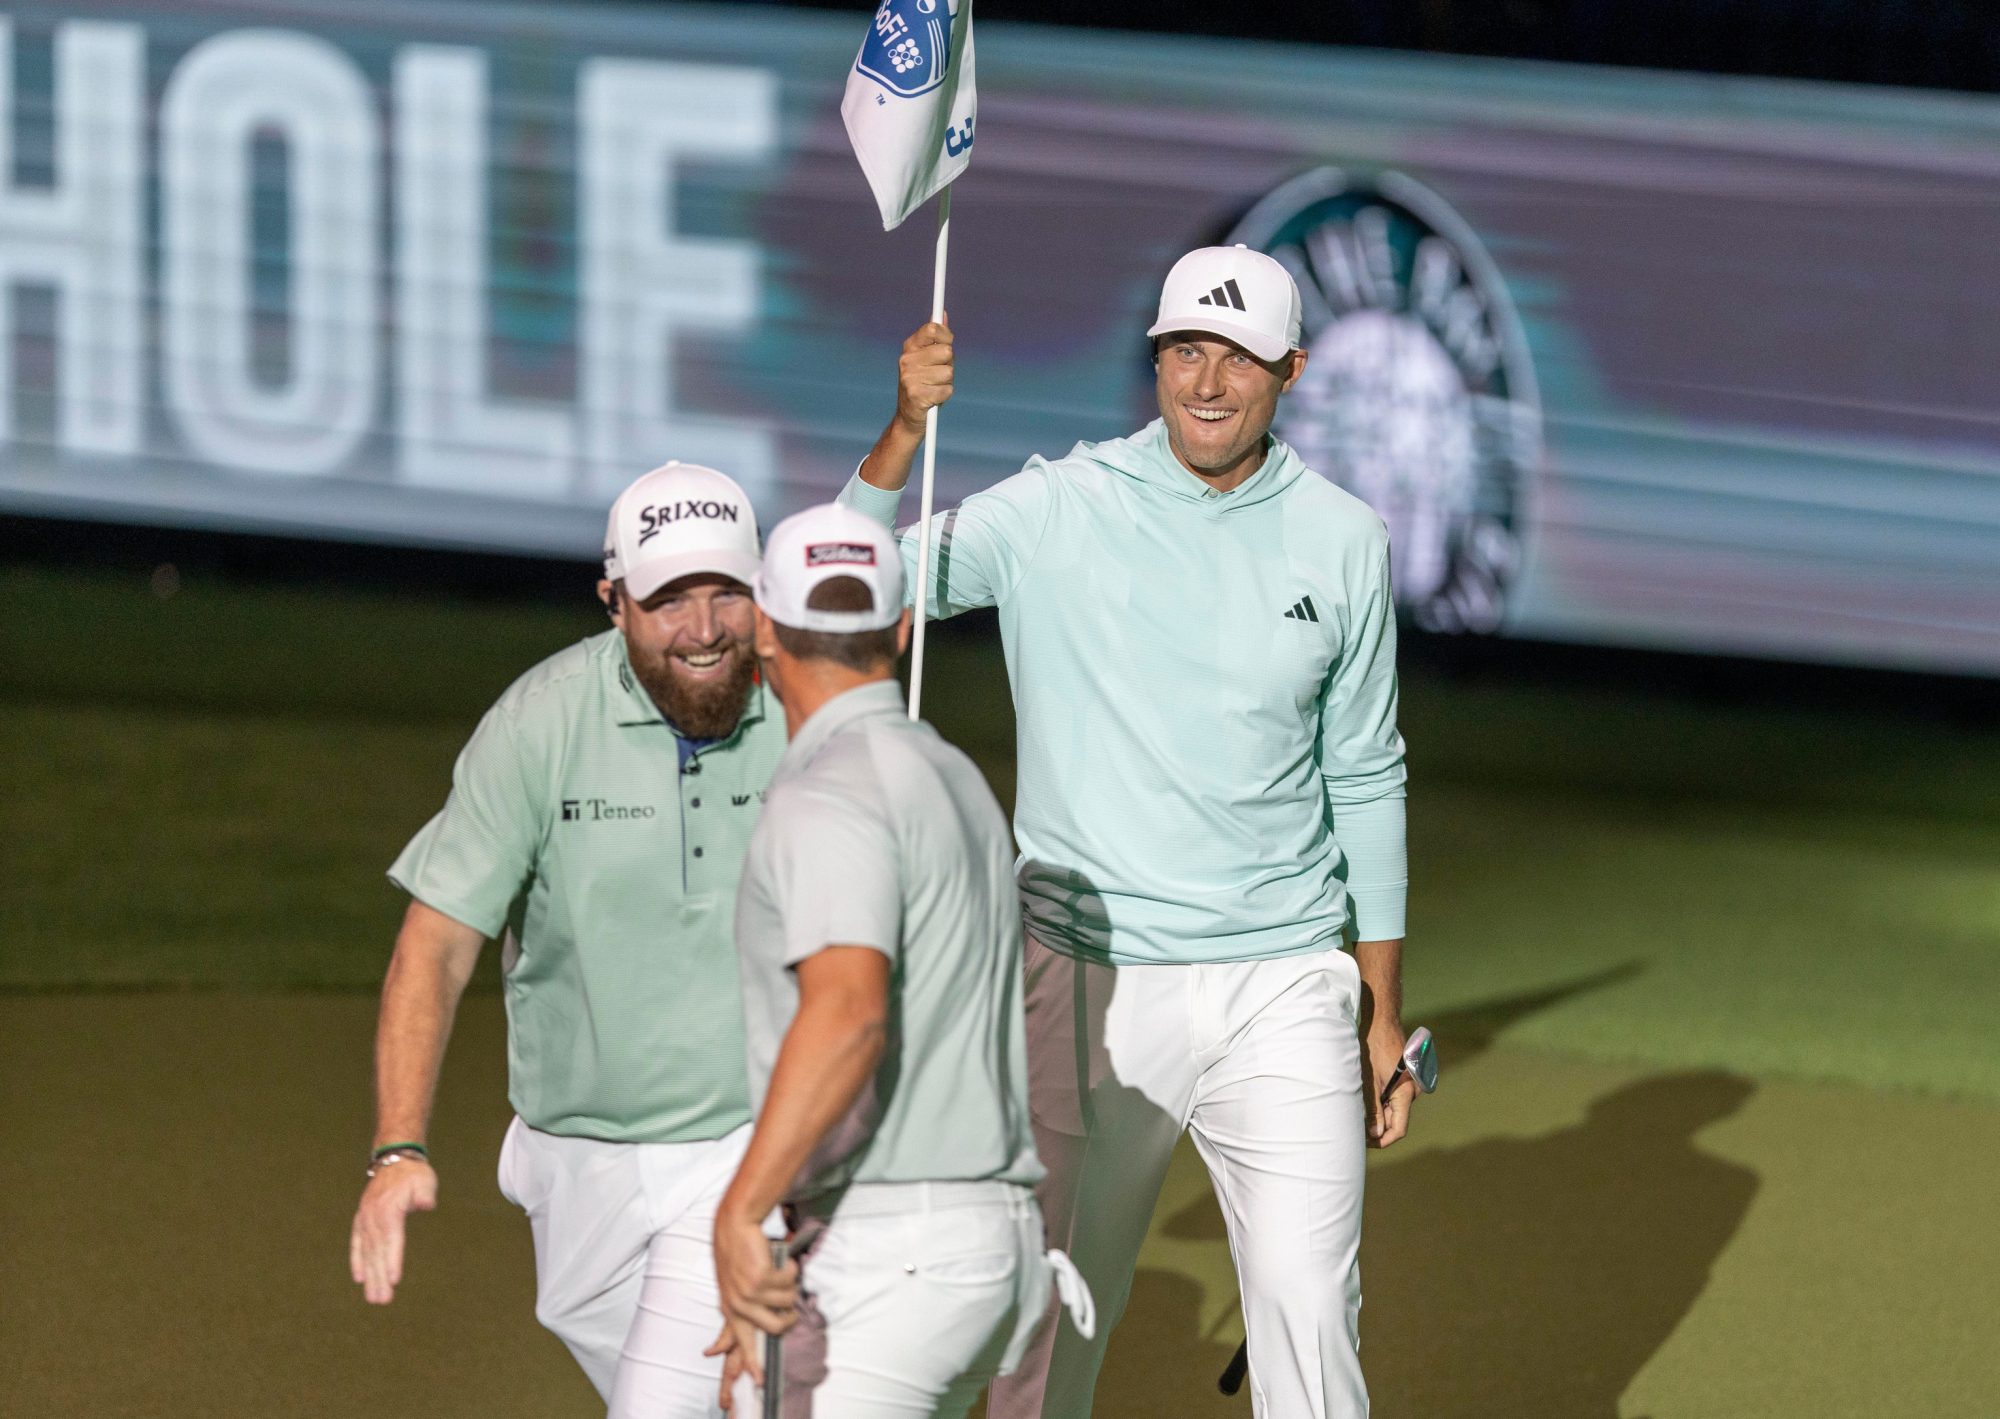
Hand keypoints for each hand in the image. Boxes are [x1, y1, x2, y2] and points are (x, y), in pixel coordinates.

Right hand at [349, 1158, 437, 1303]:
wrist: (393, 1159)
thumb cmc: (413, 1174)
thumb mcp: (424, 1180)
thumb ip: (424, 1194)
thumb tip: (426, 1205)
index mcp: (389, 1210)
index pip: (392, 1241)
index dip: (392, 1261)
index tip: (393, 1280)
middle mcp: (373, 1218)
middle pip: (377, 1252)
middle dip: (379, 1278)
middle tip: (383, 1301)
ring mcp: (365, 1219)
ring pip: (367, 1252)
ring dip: (369, 1276)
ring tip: (372, 1298)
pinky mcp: (362, 1220)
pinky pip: (357, 1243)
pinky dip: (357, 1260)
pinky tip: (359, 1277)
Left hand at [708, 1213, 798, 1395]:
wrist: (735, 1226)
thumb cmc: (737, 1256)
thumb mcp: (731, 1289)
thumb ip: (739, 1313)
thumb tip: (739, 1339)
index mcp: (730, 1310)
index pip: (742, 1343)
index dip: (752, 1363)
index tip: (759, 1380)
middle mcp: (738, 1305)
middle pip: (776, 1327)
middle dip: (791, 1316)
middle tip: (791, 1304)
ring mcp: (748, 1292)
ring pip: (787, 1301)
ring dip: (791, 1285)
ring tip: (782, 1273)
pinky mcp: (760, 1278)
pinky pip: (789, 1281)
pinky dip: (791, 1269)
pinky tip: (783, 1261)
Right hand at [895, 320, 953, 432]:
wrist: (909, 417)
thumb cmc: (924, 384)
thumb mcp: (928, 358)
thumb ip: (936, 338)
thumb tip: (943, 314)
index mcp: (909, 347)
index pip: (933, 329)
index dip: (946, 336)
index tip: (947, 344)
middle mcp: (907, 360)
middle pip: (946, 351)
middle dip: (948, 364)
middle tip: (937, 374)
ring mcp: (910, 378)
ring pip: (949, 372)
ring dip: (946, 382)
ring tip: (934, 387)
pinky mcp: (917, 396)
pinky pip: (947, 390)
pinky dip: (944, 396)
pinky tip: (933, 399)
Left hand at [1364, 1027, 1417, 1148]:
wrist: (1382, 1021)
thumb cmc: (1373, 1048)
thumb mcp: (1369, 1080)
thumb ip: (1373, 1108)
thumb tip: (1375, 1134)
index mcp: (1407, 1093)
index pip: (1399, 1129)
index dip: (1383, 1140)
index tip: (1366, 1143)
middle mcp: (1413, 1091)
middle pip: (1396, 1120)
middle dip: (1378, 1127)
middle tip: (1356, 1128)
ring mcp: (1410, 1084)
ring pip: (1394, 1109)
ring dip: (1378, 1114)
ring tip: (1358, 1111)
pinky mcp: (1404, 1078)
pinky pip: (1394, 1097)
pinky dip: (1380, 1102)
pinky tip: (1365, 1098)